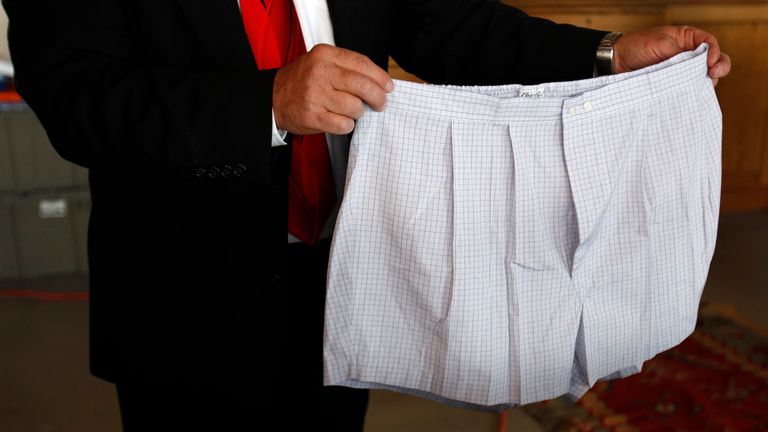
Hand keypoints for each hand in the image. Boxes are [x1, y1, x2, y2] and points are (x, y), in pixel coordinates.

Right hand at [272, 44, 393, 134]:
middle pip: (363, 86)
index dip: (380, 77)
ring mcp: (315, 95)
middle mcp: (320, 73)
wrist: (274, 98)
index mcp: (325, 55)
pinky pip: (344, 125)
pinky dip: (347, 125)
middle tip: (380, 104)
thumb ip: (347, 67)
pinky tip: (340, 120)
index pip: (363, 64)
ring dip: (358, 113)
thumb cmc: (303, 81)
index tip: (388, 86)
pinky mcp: (313, 116)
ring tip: (351, 111)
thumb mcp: (321, 62)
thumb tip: (379, 82)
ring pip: (355, 107)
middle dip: (377, 98)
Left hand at [613, 26, 731, 85]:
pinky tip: (690, 98)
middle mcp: (687, 56)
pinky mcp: (671, 87)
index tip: (709, 63)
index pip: (710, 44)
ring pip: (701, 79)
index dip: (715, 53)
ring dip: (704, 84)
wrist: (614, 62)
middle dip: (718, 68)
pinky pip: (686, 91)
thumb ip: (679, 54)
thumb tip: (697, 67)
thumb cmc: (636, 47)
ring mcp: (680, 73)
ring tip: (701, 88)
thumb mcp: (660, 44)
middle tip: (713, 75)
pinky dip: (690, 95)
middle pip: (712, 62)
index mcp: (687, 39)